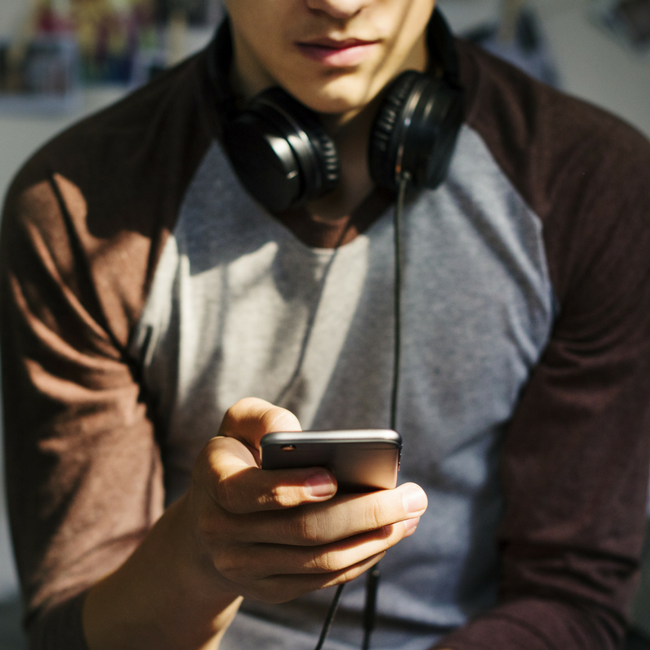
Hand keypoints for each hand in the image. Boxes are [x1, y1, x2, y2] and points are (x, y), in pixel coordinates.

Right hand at [188, 397, 427, 602]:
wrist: (210, 519)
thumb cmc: (238, 457)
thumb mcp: (239, 424)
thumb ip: (263, 417)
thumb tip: (295, 433)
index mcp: (212, 482)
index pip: (247, 493)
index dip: (291, 488)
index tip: (333, 478)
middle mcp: (221, 531)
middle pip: (302, 530)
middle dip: (364, 513)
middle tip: (413, 496)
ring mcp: (244, 568)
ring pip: (319, 561)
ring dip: (373, 539)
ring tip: (411, 514)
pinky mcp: (268, 590)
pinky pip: (322, 580)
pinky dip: (361, 558)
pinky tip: (389, 535)